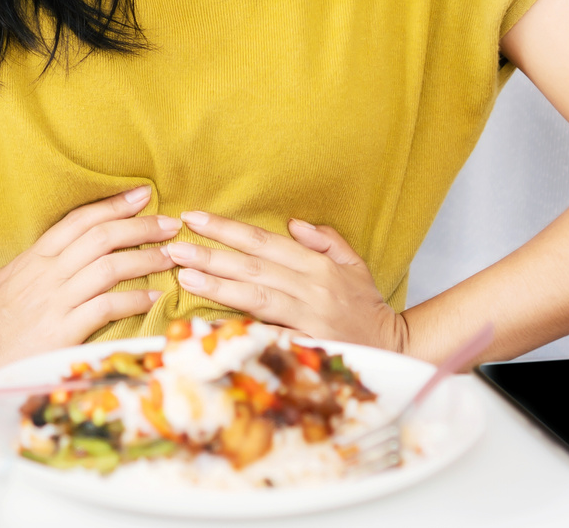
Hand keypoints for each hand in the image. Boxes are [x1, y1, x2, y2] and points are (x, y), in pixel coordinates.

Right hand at [0, 186, 178, 374]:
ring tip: (172, 257)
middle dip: (141, 227)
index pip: (79, 220)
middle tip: (170, 224)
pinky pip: (108, 307)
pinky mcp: (65, 330)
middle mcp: (48, 274)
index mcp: (32, 257)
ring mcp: (57, 301)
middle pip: (103, 238)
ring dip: (146, 259)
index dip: (113, 204)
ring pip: (111, 268)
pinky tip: (154, 297)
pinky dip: (135, 300)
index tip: (141, 195)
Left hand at [164, 211, 408, 353]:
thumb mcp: (354, 264)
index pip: (262, 240)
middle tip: (175, 246)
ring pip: (255, 296)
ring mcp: (308, 315)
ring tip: (184, 275)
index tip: (194, 218)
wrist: (393, 349)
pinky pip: (267, 331)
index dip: (227, 229)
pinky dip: (239, 324)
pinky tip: (210, 320)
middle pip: (252, 266)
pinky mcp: (306, 343)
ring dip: (216, 285)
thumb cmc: (367, 307)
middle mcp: (310, 285)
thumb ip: (325, 241)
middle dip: (211, 254)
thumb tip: (294, 223)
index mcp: (317, 264)